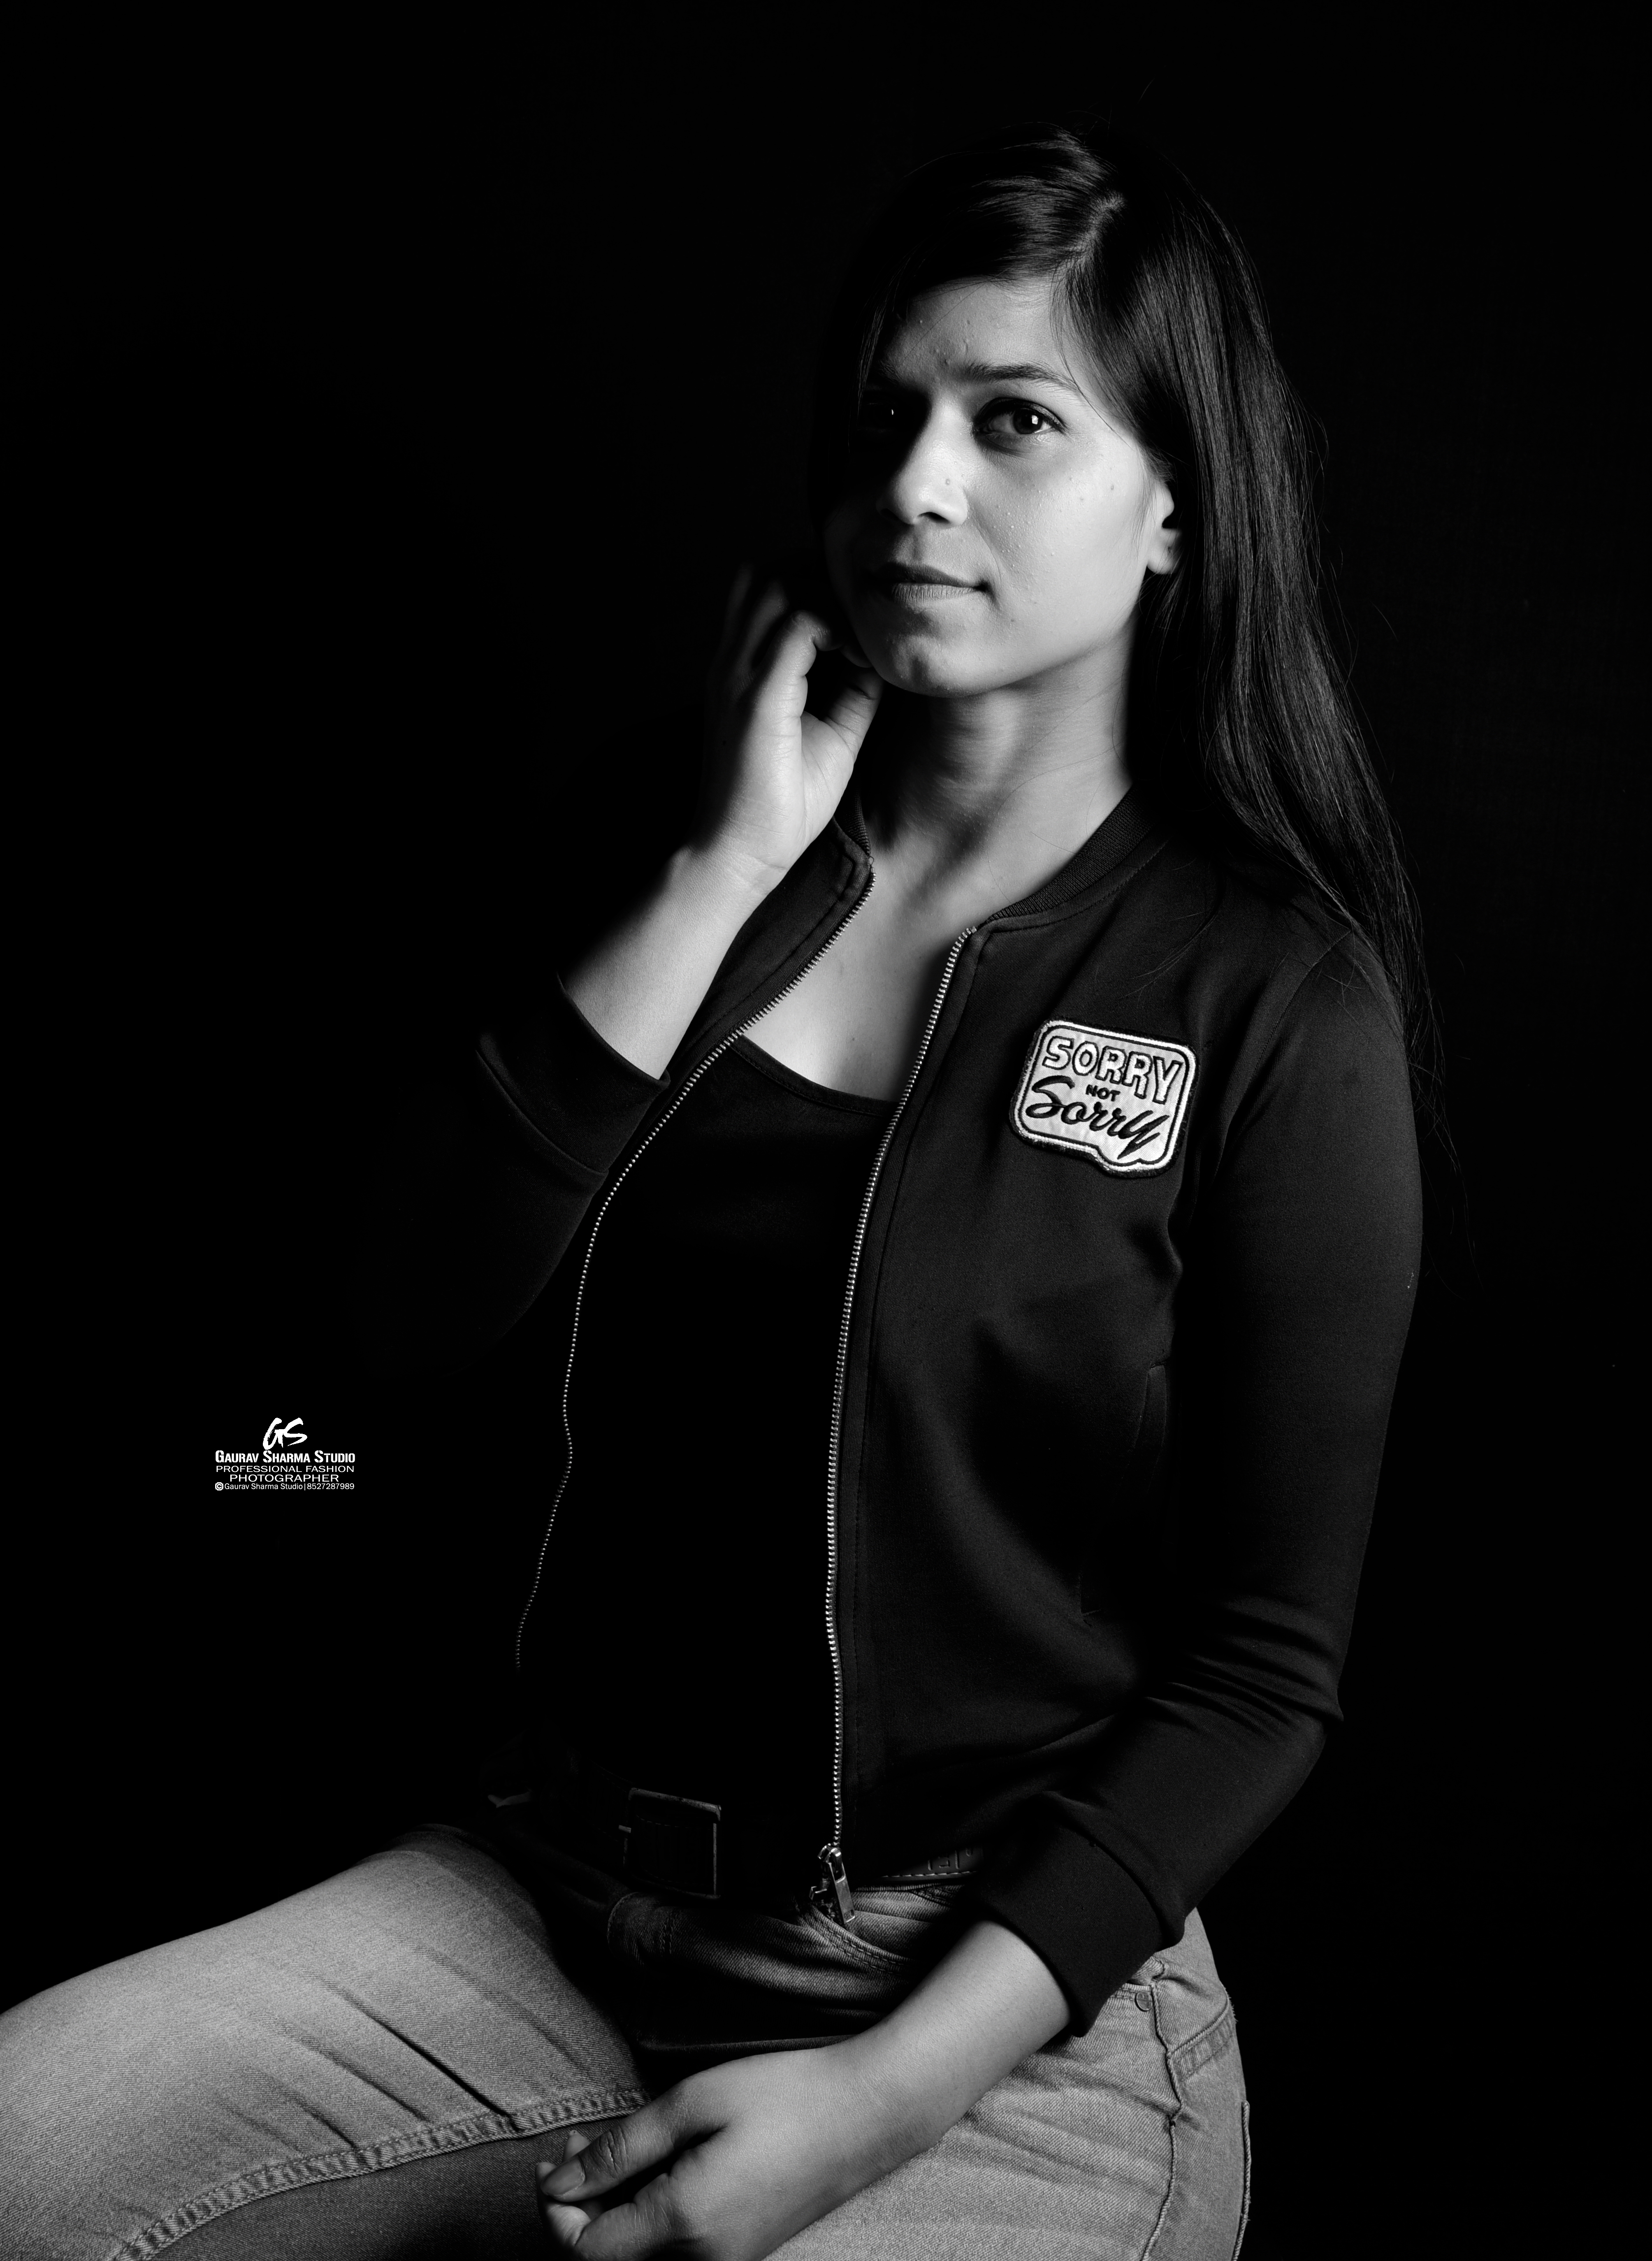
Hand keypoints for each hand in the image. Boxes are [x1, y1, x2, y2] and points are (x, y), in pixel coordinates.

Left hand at [537, 2041, 905, 2258]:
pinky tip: (656, 2166)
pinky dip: (647, 2214)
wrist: (869, 2113)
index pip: (586, 2252)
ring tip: (616, 2147)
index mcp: (686, 2224)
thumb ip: (621, 2150)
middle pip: (610, 2260)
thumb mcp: (694, 2103)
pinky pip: (674, 2249)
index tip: (554, 2156)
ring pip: (640, 2256)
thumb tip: (558, 2186)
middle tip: (577, 2142)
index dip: (556, 2210)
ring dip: (613, 2210)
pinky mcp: (744, 2251)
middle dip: (580, 2206)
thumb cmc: (784, 2094)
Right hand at [694, 563, 882, 899]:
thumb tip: (885, 657)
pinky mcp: (755, 698)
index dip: (821, 588)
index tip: (861, 627)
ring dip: (828, 598)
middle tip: (863, 622)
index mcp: (741, 669)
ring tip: (859, 641)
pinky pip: (796, 627)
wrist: (737, 858)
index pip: (769, 586)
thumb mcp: (832, 735)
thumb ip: (853, 691)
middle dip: (824, 581)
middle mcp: (732, 662)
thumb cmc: (780, 807)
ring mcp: (737, 676)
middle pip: (769, 569)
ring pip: (778, 582)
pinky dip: (834, 628)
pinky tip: (858, 660)